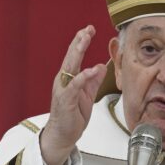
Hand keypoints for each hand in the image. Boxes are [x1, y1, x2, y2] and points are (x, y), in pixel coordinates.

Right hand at [40, 26, 107, 164]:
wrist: (63, 135)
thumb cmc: (72, 116)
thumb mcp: (87, 95)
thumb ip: (93, 81)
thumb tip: (102, 66)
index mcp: (68, 78)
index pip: (74, 56)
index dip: (81, 42)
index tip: (89, 29)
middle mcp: (63, 81)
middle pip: (70, 57)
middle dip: (79, 41)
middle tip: (87, 29)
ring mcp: (63, 90)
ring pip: (70, 67)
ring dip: (78, 52)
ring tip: (85, 40)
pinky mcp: (66, 100)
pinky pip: (75, 86)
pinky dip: (84, 76)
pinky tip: (92, 69)